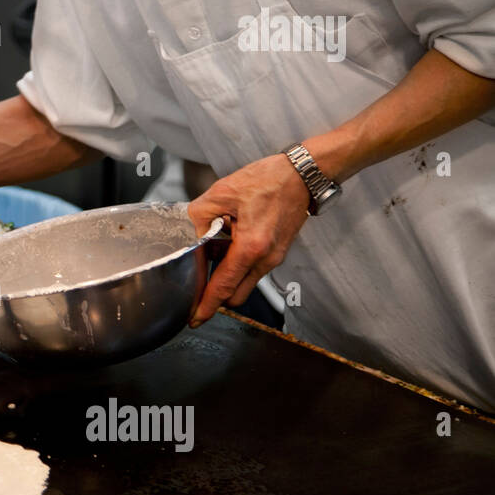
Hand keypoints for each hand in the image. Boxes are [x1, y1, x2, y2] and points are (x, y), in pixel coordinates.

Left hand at [185, 154, 311, 326]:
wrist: (302, 175)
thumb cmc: (268, 180)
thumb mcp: (222, 192)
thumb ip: (199, 216)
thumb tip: (193, 235)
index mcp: (251, 247)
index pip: (224, 287)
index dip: (206, 305)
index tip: (194, 319)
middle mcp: (266, 259)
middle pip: (235, 295)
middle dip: (215, 295)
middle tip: (196, 283)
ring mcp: (275, 258)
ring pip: (244, 282)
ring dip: (227, 274)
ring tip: (214, 248)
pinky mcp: (277, 252)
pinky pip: (253, 268)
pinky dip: (237, 262)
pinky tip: (228, 240)